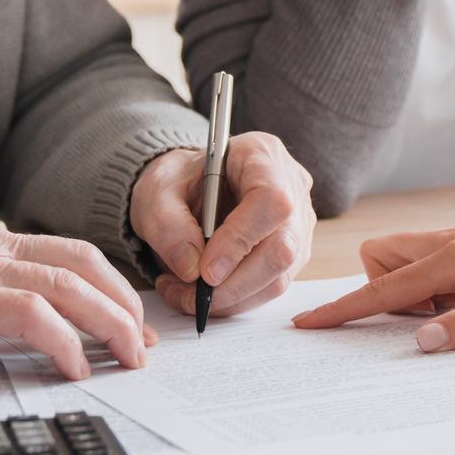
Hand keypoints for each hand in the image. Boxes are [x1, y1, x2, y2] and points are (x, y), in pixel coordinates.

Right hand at [0, 215, 154, 379]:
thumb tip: (35, 328)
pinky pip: (29, 313)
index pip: (67, 254)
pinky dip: (62, 340)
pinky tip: (76, 366)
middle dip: (123, 305)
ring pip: (66, 284)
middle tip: (145, 344)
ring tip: (128, 357)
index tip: (133, 323)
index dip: (110, 286)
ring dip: (108, 323)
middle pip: (80, 263)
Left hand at [130, 132, 315, 319]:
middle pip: (283, 247)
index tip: (205, 270)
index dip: (241, 239)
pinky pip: (270, 287)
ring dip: (230, 298)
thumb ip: (168, 225)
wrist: (187, 189)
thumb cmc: (178, 182)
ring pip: (279, 276)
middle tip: (192, 294)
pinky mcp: (292, 254)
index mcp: (262, 155)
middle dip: (234, 282)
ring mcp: (297, 224)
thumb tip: (192, 269)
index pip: (271, 200)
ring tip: (185, 293)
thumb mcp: (157, 192)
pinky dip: (234, 300)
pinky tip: (202, 293)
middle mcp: (291, 188)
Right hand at [290, 211, 454, 350]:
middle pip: (383, 257)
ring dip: (413, 292)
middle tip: (428, 322)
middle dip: (383, 292)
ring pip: (407, 258)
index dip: (346, 308)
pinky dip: (436, 286)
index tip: (309, 325)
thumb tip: (419, 341)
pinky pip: (432, 261)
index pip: (387, 285)